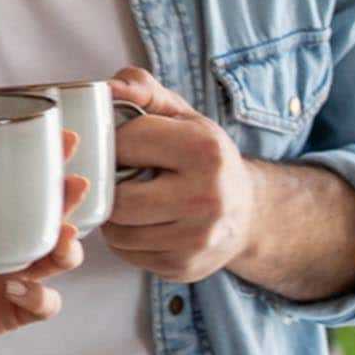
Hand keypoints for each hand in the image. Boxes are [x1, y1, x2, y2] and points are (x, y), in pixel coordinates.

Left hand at [0, 158, 87, 354]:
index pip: (30, 184)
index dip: (52, 161)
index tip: (63, 138)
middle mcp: (10, 242)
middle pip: (55, 216)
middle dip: (70, 198)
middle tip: (74, 183)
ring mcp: (16, 275)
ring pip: (59, 260)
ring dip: (67, 248)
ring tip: (62, 237)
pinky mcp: (10, 309)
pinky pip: (41, 306)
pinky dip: (38, 296)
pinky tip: (18, 286)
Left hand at [103, 67, 261, 283]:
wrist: (247, 210)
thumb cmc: (204, 157)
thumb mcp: (181, 114)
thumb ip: (143, 90)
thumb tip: (108, 87)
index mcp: (205, 151)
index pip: (125, 144)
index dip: (114, 143)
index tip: (124, 145)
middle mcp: (208, 197)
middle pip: (118, 199)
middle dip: (111, 187)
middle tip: (123, 177)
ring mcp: (198, 238)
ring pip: (119, 232)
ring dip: (115, 216)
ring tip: (133, 199)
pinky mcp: (186, 267)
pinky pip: (129, 255)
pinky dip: (127, 240)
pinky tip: (145, 223)